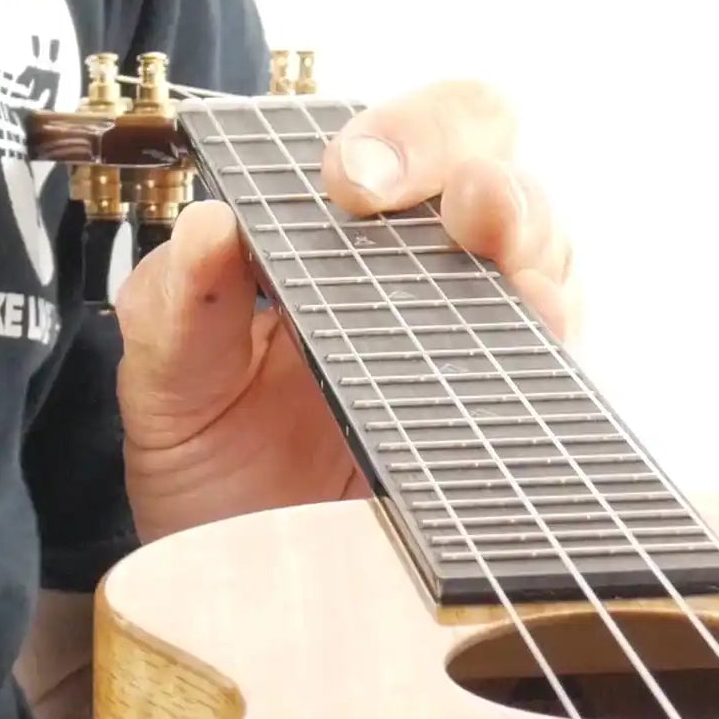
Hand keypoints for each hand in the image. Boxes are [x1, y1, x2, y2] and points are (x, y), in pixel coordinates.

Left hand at [114, 79, 583, 543]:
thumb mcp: (163, 384)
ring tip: (508, 270)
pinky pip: (555, 363)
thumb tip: (212, 226)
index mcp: (335, 232)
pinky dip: (552, 337)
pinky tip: (532, 331)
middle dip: (480, 171)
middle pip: (494, 170)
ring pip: (545, 256)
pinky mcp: (507, 419)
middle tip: (454, 207)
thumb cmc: (205, 468)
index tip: (348, 179)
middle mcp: (418, 271)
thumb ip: (176, 303)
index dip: (396, 132)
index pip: (400, 138)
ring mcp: (473, 341)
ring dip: (534, 246)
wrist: (232, 586)